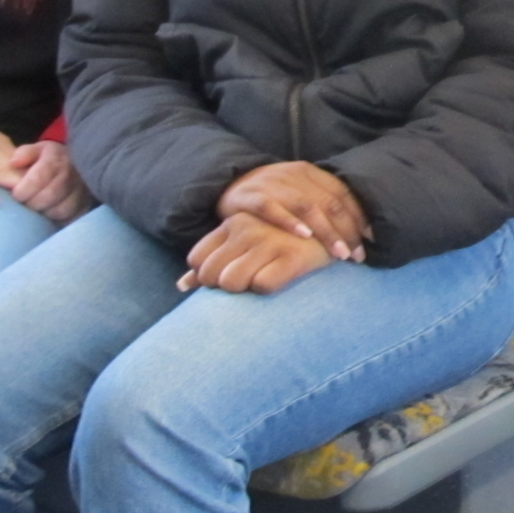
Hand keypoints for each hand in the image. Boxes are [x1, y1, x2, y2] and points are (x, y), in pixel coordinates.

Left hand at [5, 140, 90, 223]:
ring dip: (46, 213)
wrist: (79, 164)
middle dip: (32, 203)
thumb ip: (24, 154)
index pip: (37, 179)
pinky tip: (53, 214)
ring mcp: (82, 192)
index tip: (17, 194)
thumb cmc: (53, 159)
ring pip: (60, 211)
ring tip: (40, 207)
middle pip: (48, 196)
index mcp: (56, 161)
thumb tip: (13, 163)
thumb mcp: (38, 150)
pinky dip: (60, 220)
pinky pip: (71, 219)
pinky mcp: (86, 206)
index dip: (23, 191)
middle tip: (27, 202)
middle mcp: (71, 176)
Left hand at [182, 212, 333, 293]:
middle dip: (223, 287)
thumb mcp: (245, 238)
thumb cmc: (281, 238)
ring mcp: (269, 242)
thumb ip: (212, 259)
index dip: (208, 277)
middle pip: (211, 276)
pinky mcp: (292, 256)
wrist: (332, 225)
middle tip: (246, 283)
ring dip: (244, 289)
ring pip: (232, 283)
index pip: (197, 260)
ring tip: (261, 280)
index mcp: (233, 223)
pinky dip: (269, 288)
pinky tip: (282, 279)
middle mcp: (247, 230)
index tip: (227, 278)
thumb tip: (181, 285)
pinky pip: (262, 286)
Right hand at [217, 161, 368, 260]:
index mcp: (311, 173)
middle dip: (347, 230)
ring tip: (339, 253)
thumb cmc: (275, 197)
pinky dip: (289, 222)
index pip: (342, 193)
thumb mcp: (301, 194)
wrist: (231, 183)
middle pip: (329, 202)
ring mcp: (272, 184)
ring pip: (306, 206)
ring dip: (326, 231)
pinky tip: (304, 236)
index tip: (371, 240)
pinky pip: (271, 208)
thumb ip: (326, 207)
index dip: (359, 217)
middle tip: (356, 255)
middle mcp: (294, 175)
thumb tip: (363, 232)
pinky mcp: (250, 196)